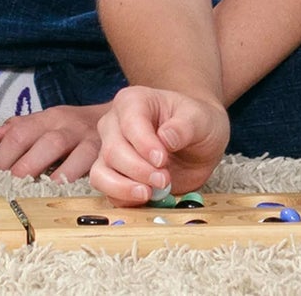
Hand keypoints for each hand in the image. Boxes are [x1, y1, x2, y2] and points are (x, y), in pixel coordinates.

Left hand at [0, 104, 103, 181]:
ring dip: (50, 171)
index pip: (21, 132)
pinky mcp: (105, 154)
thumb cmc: (76, 126)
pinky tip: (70, 191)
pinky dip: (81, 177)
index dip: (4, 155)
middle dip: (26, 164)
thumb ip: (23, 127)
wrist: (121, 116)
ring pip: (70, 150)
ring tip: (38, 189)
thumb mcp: (50, 121)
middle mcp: (68, 126)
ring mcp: (88, 139)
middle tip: (10, 187)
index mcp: (49, 118)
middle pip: (44, 142)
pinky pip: (94, 165)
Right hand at [88, 87, 229, 203]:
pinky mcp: (115, 175)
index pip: (129, 123)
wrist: (198, 142)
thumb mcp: (199, 119)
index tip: (162, 160)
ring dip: (125, 188)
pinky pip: (107, 191)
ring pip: (101, 173)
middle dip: (139, 170)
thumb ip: (184, 127)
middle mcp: (114, 124)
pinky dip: (124, 200)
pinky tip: (147, 198)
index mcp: (133, 101)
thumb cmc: (196, 122)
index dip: (144, 144)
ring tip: (150, 193)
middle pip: (113, 150)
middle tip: (164, 179)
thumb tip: (166, 138)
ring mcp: (111, 151)